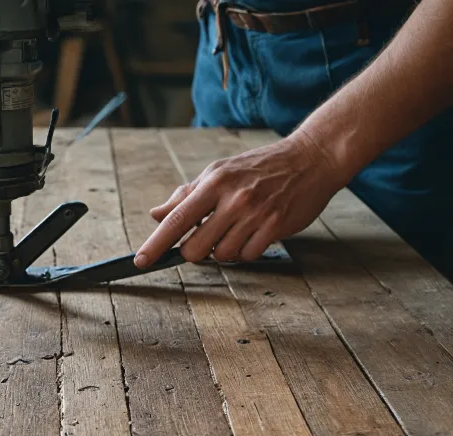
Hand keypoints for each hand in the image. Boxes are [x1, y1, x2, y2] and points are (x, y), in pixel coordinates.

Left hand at [134, 131, 348, 268]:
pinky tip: (255, 233)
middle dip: (196, 252)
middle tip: (208, 238)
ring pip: (222, 256)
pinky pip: (248, 256)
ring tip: (237, 230)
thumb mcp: (219, 172)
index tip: (141, 261)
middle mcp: (232, 198)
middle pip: (195, 249)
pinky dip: (247, 251)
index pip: (176, 220)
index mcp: (213, 182)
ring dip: (225, 250)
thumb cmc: (259, 167)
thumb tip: (156, 214)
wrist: (311, 158)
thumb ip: (186, 195)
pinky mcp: (275, 226)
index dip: (155, 244)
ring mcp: (255, 213)